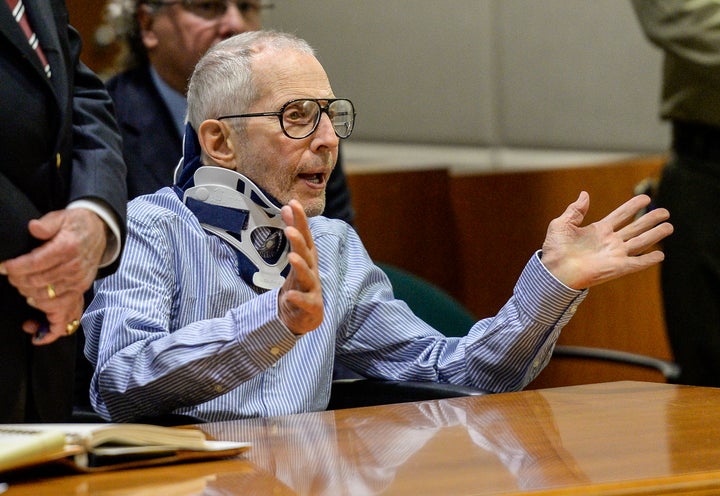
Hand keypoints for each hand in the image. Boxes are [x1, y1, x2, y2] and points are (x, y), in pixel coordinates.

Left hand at [0, 208, 106, 342]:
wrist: (100, 231)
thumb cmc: (76, 225)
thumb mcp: (61, 217)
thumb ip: (46, 224)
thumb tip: (34, 227)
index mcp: (67, 248)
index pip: (35, 263)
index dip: (15, 267)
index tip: (3, 266)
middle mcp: (74, 267)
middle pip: (37, 282)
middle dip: (17, 280)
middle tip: (10, 274)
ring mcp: (78, 282)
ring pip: (46, 297)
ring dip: (28, 294)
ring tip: (21, 285)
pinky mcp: (80, 290)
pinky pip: (61, 309)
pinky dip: (45, 314)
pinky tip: (32, 313)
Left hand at [277, 200, 323, 334]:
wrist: (305, 316)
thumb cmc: (300, 283)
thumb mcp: (295, 256)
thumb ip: (293, 232)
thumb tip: (287, 206)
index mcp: (308, 258)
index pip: (305, 236)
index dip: (300, 221)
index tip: (293, 203)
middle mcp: (312, 270)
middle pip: (307, 254)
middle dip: (300, 241)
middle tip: (290, 229)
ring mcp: (312, 289)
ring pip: (307, 276)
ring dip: (301, 265)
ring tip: (292, 256)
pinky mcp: (311, 306)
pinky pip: (304, 302)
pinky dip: (297, 298)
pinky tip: (289, 295)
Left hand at [540, 192, 672, 289]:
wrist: (554, 270)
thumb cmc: (555, 249)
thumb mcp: (562, 224)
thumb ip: (575, 210)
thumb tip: (585, 194)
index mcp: (598, 230)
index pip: (620, 215)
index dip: (632, 206)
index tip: (645, 198)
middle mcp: (609, 241)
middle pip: (635, 227)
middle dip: (650, 219)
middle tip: (665, 211)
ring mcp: (615, 254)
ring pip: (640, 242)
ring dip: (655, 234)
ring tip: (669, 226)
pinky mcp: (617, 268)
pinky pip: (636, 263)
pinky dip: (648, 259)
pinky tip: (660, 255)